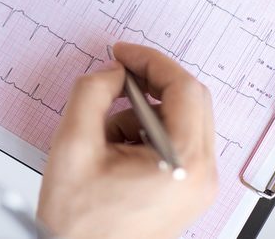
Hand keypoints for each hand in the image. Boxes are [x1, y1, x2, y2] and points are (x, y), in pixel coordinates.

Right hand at [38, 42, 217, 238]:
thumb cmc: (78, 223)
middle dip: (150, 84)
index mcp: (183, 162)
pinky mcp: (185, 191)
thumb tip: (113, 72)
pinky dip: (146, 133)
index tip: (123, 54)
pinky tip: (114, 151)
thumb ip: (92, 93)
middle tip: (116, 78)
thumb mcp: (73, 144)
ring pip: (182, 121)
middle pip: (190, 101)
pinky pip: (175, 143)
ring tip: (106, 134)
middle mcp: (201, 176)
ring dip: (144, 112)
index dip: (151, 61)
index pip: (184, 88)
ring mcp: (196, 186)